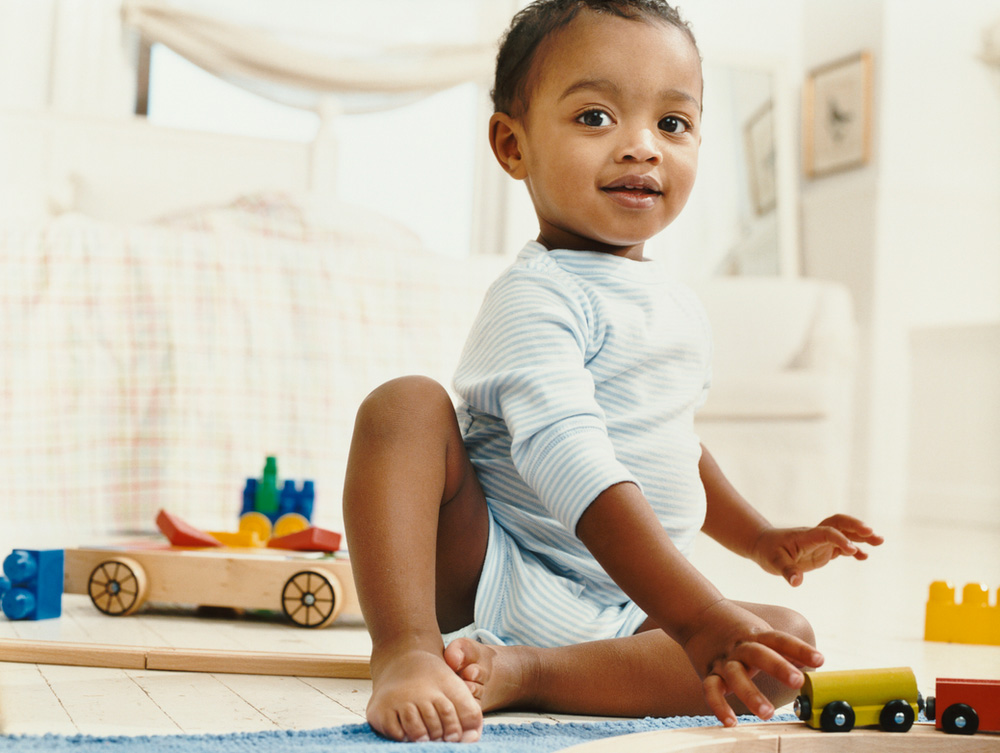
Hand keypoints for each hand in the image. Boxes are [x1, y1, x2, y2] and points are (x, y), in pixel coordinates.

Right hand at [682, 600, 822, 726]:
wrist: (697, 613)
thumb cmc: (736, 627)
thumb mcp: (760, 631)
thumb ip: (785, 649)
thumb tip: (814, 662)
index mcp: (756, 635)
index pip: (781, 640)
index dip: (800, 650)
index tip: (820, 660)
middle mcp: (740, 647)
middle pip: (759, 654)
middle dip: (778, 667)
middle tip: (797, 681)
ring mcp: (723, 660)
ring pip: (735, 675)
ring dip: (751, 694)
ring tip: (767, 713)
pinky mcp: (708, 672)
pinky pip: (711, 690)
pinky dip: (719, 706)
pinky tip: (731, 722)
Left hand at [751, 514, 883, 586]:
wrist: (764, 545)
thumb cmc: (768, 551)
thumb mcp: (773, 562)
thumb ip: (787, 571)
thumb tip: (796, 582)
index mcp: (806, 536)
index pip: (826, 532)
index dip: (839, 539)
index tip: (851, 550)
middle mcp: (816, 536)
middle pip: (839, 524)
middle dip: (856, 527)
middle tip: (874, 534)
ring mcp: (821, 542)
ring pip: (844, 533)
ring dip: (861, 535)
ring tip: (880, 541)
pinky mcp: (823, 550)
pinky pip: (842, 546)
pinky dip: (854, 549)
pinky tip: (865, 556)